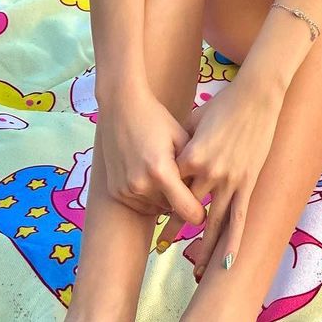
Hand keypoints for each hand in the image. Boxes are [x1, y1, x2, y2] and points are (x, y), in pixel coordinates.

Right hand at [99, 85, 205, 228]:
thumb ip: (193, 166)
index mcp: (161, 170)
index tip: (204, 212)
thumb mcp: (180, 137)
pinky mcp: (115, 192)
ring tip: (165, 174)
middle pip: (171, 209)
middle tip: (183, 181)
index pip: (186, 209)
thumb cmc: (156, 119)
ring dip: (164, 199)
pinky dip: (148, 197)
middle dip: (180, 200)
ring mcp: (126, 189)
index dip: (198, 214)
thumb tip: (207, 191)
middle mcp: (141, 184)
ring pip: (155, 208)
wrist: (121, 108)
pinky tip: (150, 176)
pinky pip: (140, 205)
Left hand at [162, 74, 284, 282]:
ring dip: (202, 245)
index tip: (155, 210)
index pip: (171, 186)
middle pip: (187, 207)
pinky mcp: (247, 181)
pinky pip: (239, 218)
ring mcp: (229, 179)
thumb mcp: (194, 121)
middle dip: (175, 228)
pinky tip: (226, 263)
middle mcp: (207, 172)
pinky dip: (232, 242)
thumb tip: (171, 157)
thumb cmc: (223, 103)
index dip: (163, 198)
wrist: (256, 94)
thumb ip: (180, 143)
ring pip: (212, 222)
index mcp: (190, 156)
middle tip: (163, 246)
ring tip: (194, 268)